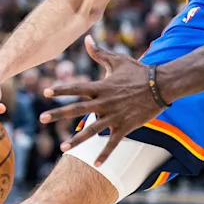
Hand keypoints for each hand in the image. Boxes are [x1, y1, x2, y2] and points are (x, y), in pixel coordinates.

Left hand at [38, 36, 161, 164]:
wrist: (160, 85)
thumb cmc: (138, 71)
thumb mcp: (117, 60)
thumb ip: (99, 53)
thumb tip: (87, 38)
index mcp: (101, 87)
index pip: (77, 88)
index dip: (61, 89)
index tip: (46, 92)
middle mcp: (105, 102)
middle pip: (77, 109)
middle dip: (58, 114)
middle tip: (42, 118)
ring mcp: (114, 116)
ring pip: (92, 130)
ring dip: (76, 139)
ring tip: (62, 147)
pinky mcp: (125, 127)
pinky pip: (113, 143)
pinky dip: (105, 154)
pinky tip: (96, 164)